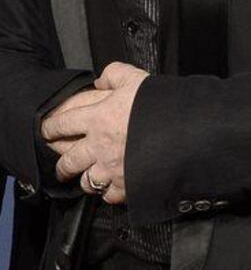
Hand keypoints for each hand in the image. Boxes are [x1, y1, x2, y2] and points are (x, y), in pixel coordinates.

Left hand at [40, 63, 147, 203]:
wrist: (184, 131)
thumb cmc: (160, 104)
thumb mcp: (137, 78)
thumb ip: (115, 74)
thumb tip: (101, 80)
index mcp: (98, 118)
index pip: (61, 124)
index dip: (50, 128)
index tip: (47, 130)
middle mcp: (99, 146)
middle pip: (67, 160)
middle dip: (61, 164)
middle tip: (61, 164)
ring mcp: (111, 168)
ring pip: (85, 181)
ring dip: (85, 178)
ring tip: (87, 177)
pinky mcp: (126, 185)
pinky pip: (109, 195)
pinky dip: (108, 192)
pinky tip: (111, 187)